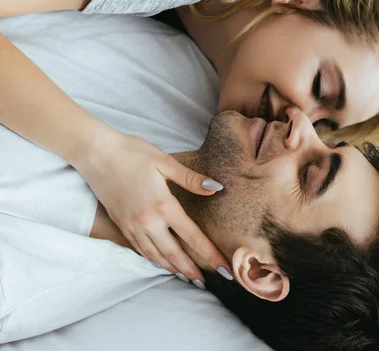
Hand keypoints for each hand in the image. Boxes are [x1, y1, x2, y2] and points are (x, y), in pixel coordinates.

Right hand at [78, 131, 232, 284]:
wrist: (96, 154)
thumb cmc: (132, 153)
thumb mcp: (164, 162)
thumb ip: (190, 179)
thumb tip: (216, 188)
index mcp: (163, 205)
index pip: (192, 236)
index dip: (210, 255)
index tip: (225, 269)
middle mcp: (147, 221)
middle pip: (173, 253)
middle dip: (190, 270)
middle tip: (204, 282)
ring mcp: (132, 225)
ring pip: (155, 255)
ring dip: (172, 268)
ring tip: (185, 276)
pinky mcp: (120, 224)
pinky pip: (139, 248)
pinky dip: (153, 258)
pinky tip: (159, 260)